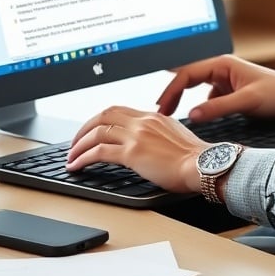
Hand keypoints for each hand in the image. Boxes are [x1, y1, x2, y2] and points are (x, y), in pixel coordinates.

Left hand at [65, 106, 208, 192]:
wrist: (202, 165)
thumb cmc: (194, 158)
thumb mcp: (175, 136)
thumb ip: (157, 134)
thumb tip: (146, 143)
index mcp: (153, 116)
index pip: (118, 110)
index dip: (100, 119)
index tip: (92, 130)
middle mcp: (143, 121)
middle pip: (103, 116)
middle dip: (84, 128)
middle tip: (75, 142)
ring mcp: (137, 136)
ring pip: (97, 132)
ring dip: (79, 145)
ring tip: (72, 156)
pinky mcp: (133, 153)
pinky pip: (99, 152)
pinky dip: (84, 157)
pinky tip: (77, 165)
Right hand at [157, 54, 274, 122]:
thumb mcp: (247, 102)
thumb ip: (218, 108)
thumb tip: (191, 115)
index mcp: (222, 64)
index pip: (187, 74)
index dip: (171, 90)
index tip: (161, 107)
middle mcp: (221, 70)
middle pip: (188, 79)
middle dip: (172, 94)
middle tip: (159, 112)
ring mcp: (225, 81)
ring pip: (196, 89)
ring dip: (183, 100)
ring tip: (170, 117)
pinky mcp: (230, 93)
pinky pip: (207, 98)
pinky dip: (198, 107)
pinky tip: (195, 119)